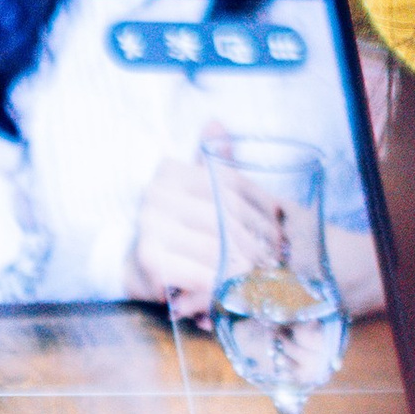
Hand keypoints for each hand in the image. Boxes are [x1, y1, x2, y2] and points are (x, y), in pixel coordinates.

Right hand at [132, 145, 267, 318]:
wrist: (134, 267)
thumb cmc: (175, 230)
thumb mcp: (197, 194)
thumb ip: (212, 166)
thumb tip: (215, 123)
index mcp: (170, 171)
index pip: (230, 185)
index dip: (260, 206)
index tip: (279, 226)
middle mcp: (156, 193)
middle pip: (226, 216)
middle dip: (256, 239)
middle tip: (277, 257)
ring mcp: (151, 225)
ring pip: (217, 246)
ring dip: (244, 265)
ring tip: (263, 275)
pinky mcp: (150, 259)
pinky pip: (200, 272)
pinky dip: (222, 284)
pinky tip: (234, 289)